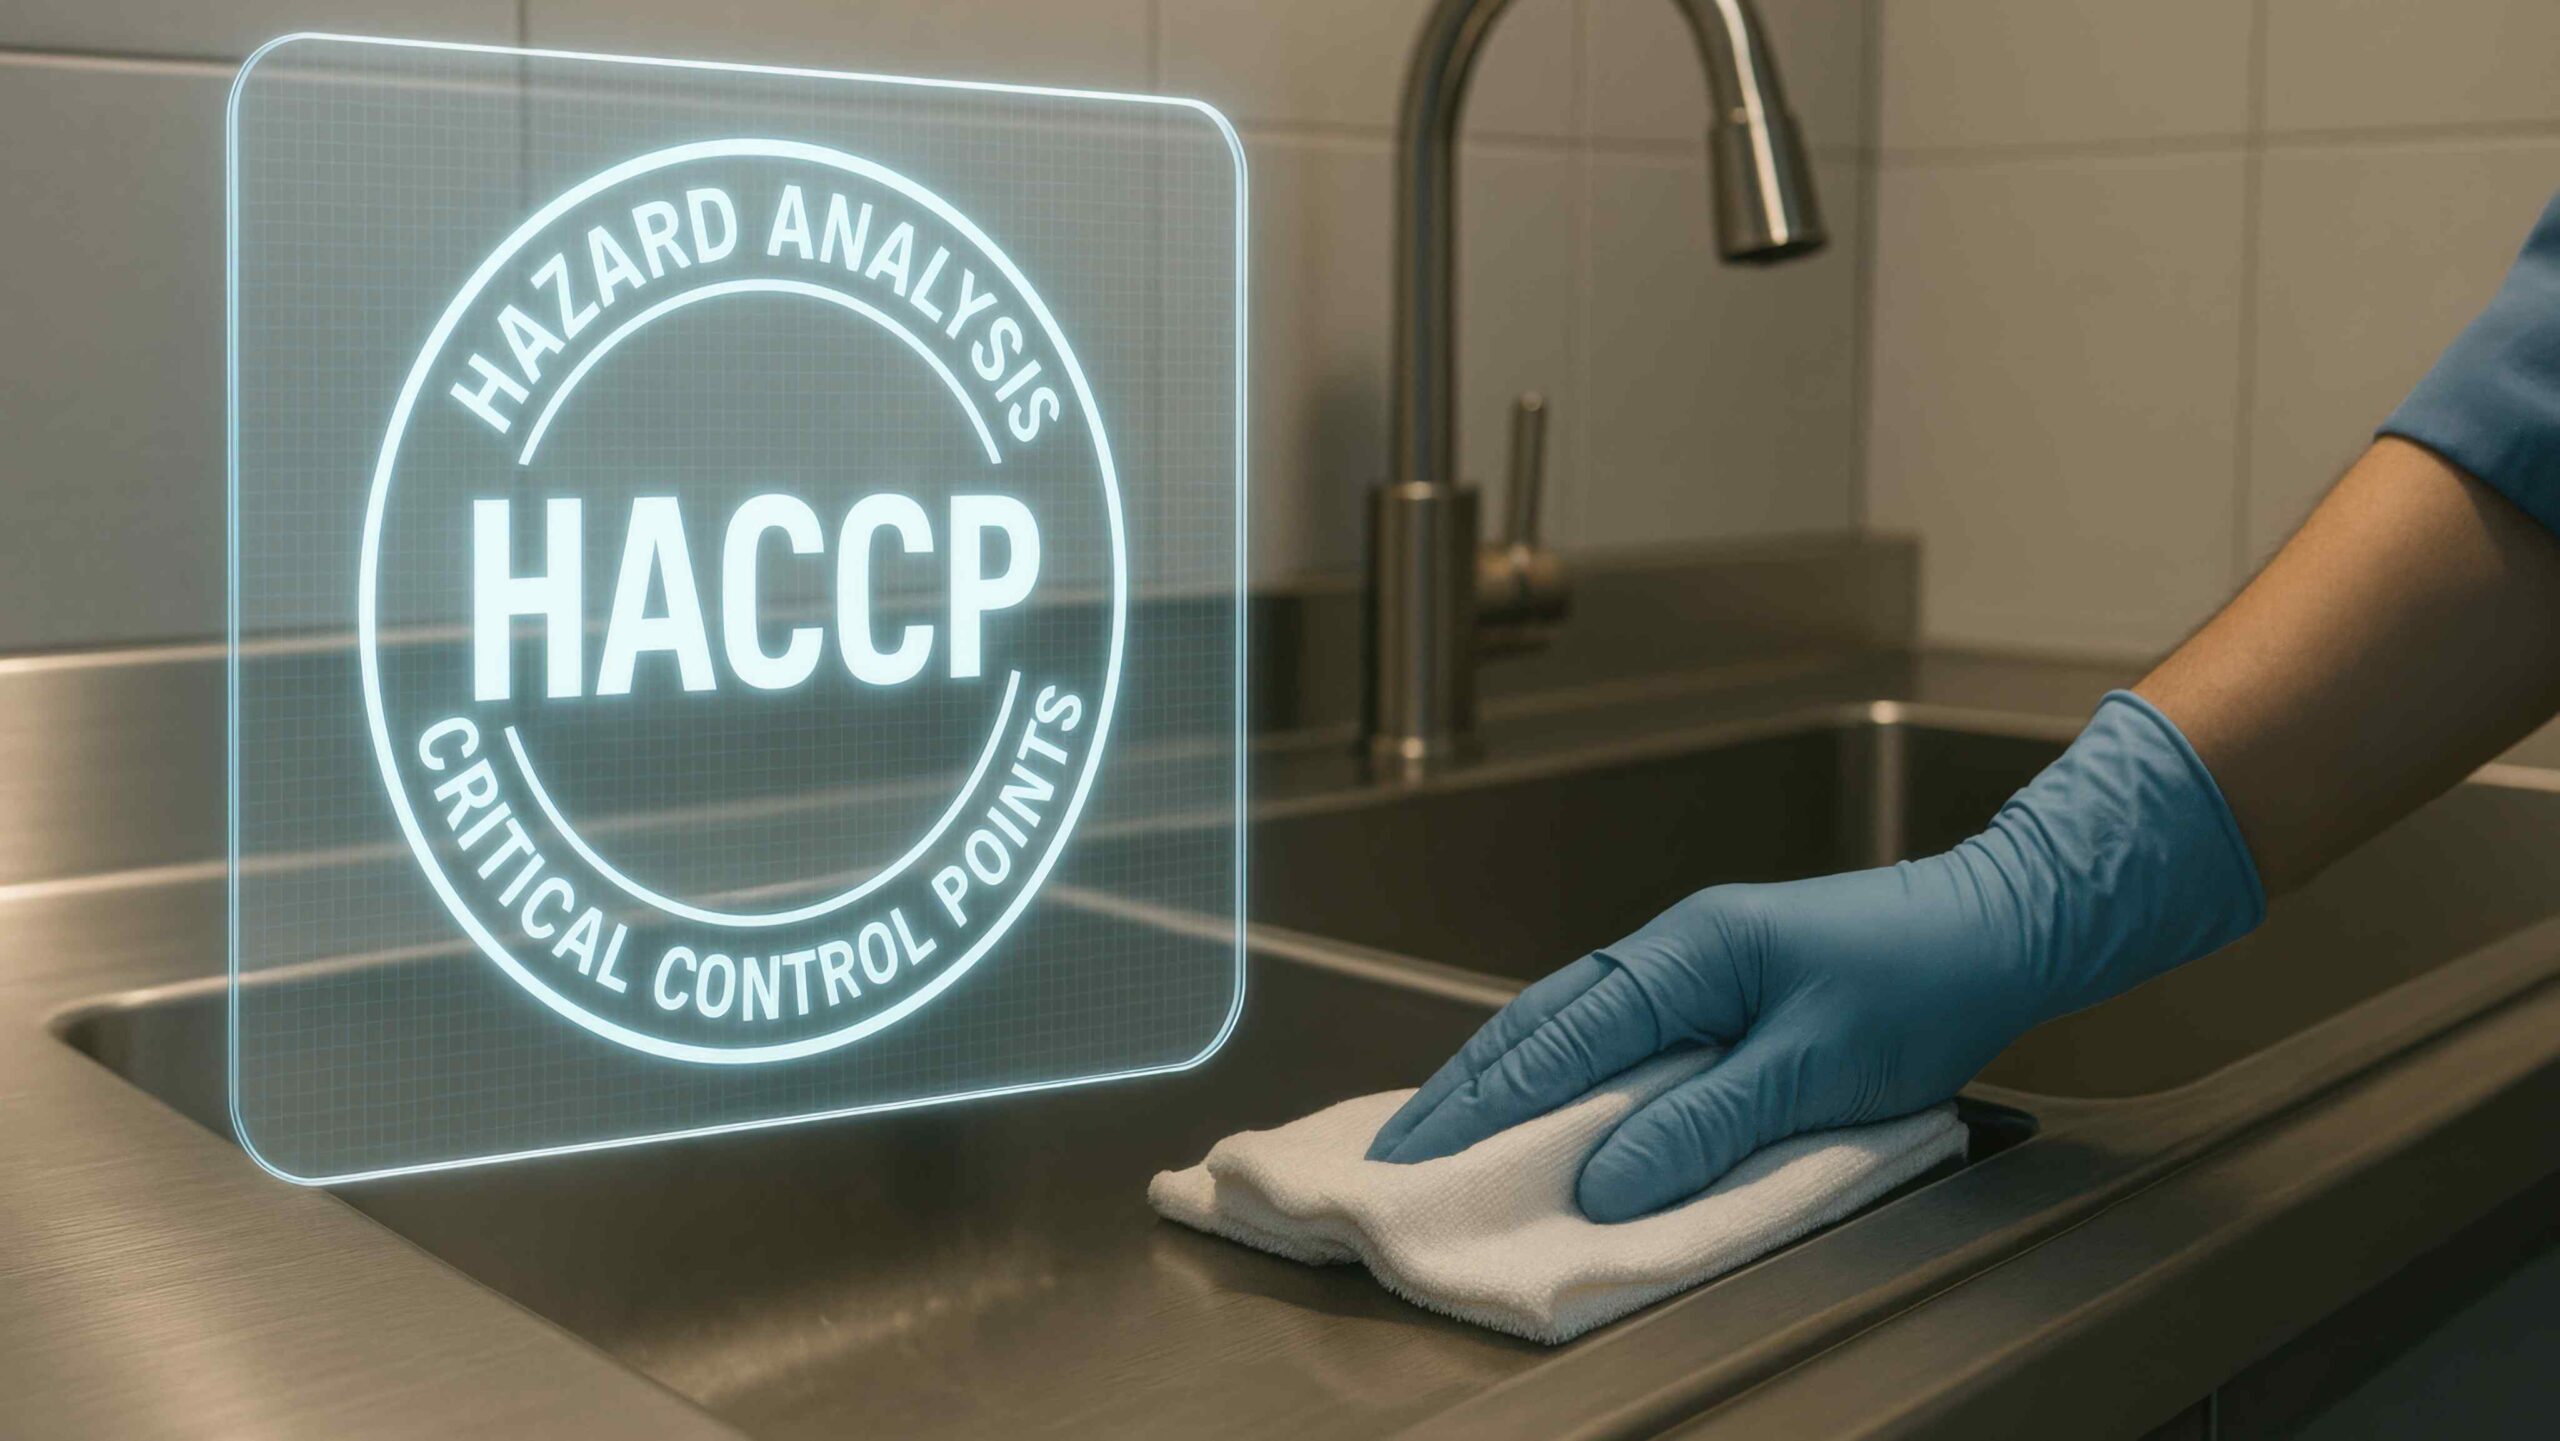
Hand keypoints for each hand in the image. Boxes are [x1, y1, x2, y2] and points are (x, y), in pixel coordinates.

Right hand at [1367, 691, 2264, 1221]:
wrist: (2003, 926)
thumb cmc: (1921, 982)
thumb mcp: (1814, 1066)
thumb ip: (1705, 1124)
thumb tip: (1602, 1183)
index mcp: (1688, 954)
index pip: (1560, 1037)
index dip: (1483, 1101)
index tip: (1417, 1153)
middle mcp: (1674, 950)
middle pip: (1542, 1021)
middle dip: (1464, 1087)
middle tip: (1396, 1149)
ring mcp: (1695, 965)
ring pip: (1571, 1023)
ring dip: (1504, 1077)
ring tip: (1443, 1129)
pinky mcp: (1721, 990)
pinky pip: (1616, 1034)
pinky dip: (1563, 1071)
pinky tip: (1547, 1107)